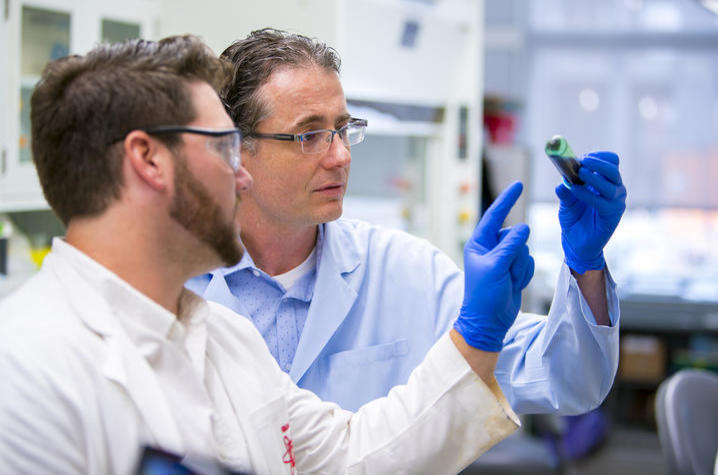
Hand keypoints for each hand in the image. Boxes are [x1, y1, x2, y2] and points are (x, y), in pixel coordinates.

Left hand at [453, 181, 534, 351]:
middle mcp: (491, 248)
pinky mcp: (514, 270)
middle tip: (504, 272)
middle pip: (515, 235)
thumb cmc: (484, 295)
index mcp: (478, 244)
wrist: (489, 322)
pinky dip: (525, 274)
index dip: (506, 200)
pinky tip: (514, 285)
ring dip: (520, 266)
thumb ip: (510, 245)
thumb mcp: (495, 267)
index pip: (494, 216)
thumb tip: (524, 226)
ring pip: (524, 250)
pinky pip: (529, 262)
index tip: (518, 185)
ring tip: (508, 281)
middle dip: (515, 254)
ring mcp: (503, 259)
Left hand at [556, 151, 626, 273]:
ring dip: (593, 176)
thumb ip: (566, 190)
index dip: (599, 157)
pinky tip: (575, 190)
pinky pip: (603, 201)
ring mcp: (616, 202)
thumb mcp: (566, 202)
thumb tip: (563, 179)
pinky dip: (588, 194)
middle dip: (597, 163)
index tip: (583, 156)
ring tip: (578, 174)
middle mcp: (614, 189)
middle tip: (581, 162)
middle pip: (613, 169)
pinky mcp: (613, 215)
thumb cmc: (574, 219)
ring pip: (611, 183)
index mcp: (604, 181)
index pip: (611, 161)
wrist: (576, 243)